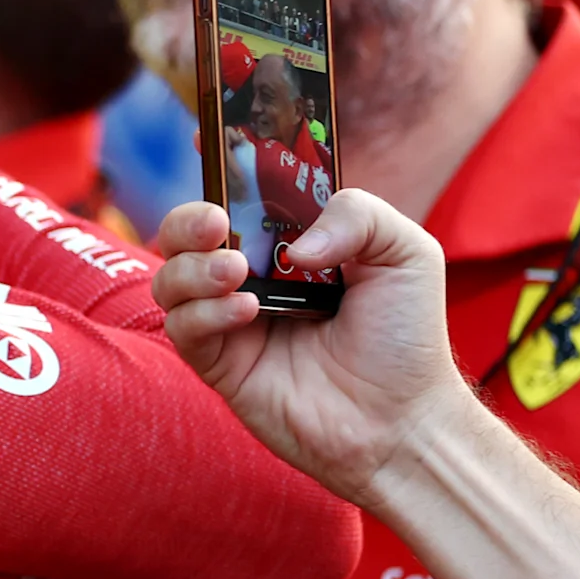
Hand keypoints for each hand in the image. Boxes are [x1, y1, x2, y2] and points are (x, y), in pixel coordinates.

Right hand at [148, 190, 469, 504]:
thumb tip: (294, 245)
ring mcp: (233, 322)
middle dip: (188, 220)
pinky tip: (247, 312)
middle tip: (217, 223)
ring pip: (170, 279)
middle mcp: (254, 279)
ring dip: (192, 267)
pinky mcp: (221, 366)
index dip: (222, 175)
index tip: (213, 157)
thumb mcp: (406, 253)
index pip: (242, 198)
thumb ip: (357, 214)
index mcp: (292, 245)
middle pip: (187, 235)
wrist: (402, 421)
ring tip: (236, 272)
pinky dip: (205, 312)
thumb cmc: (408, 340)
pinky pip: (183, 329)